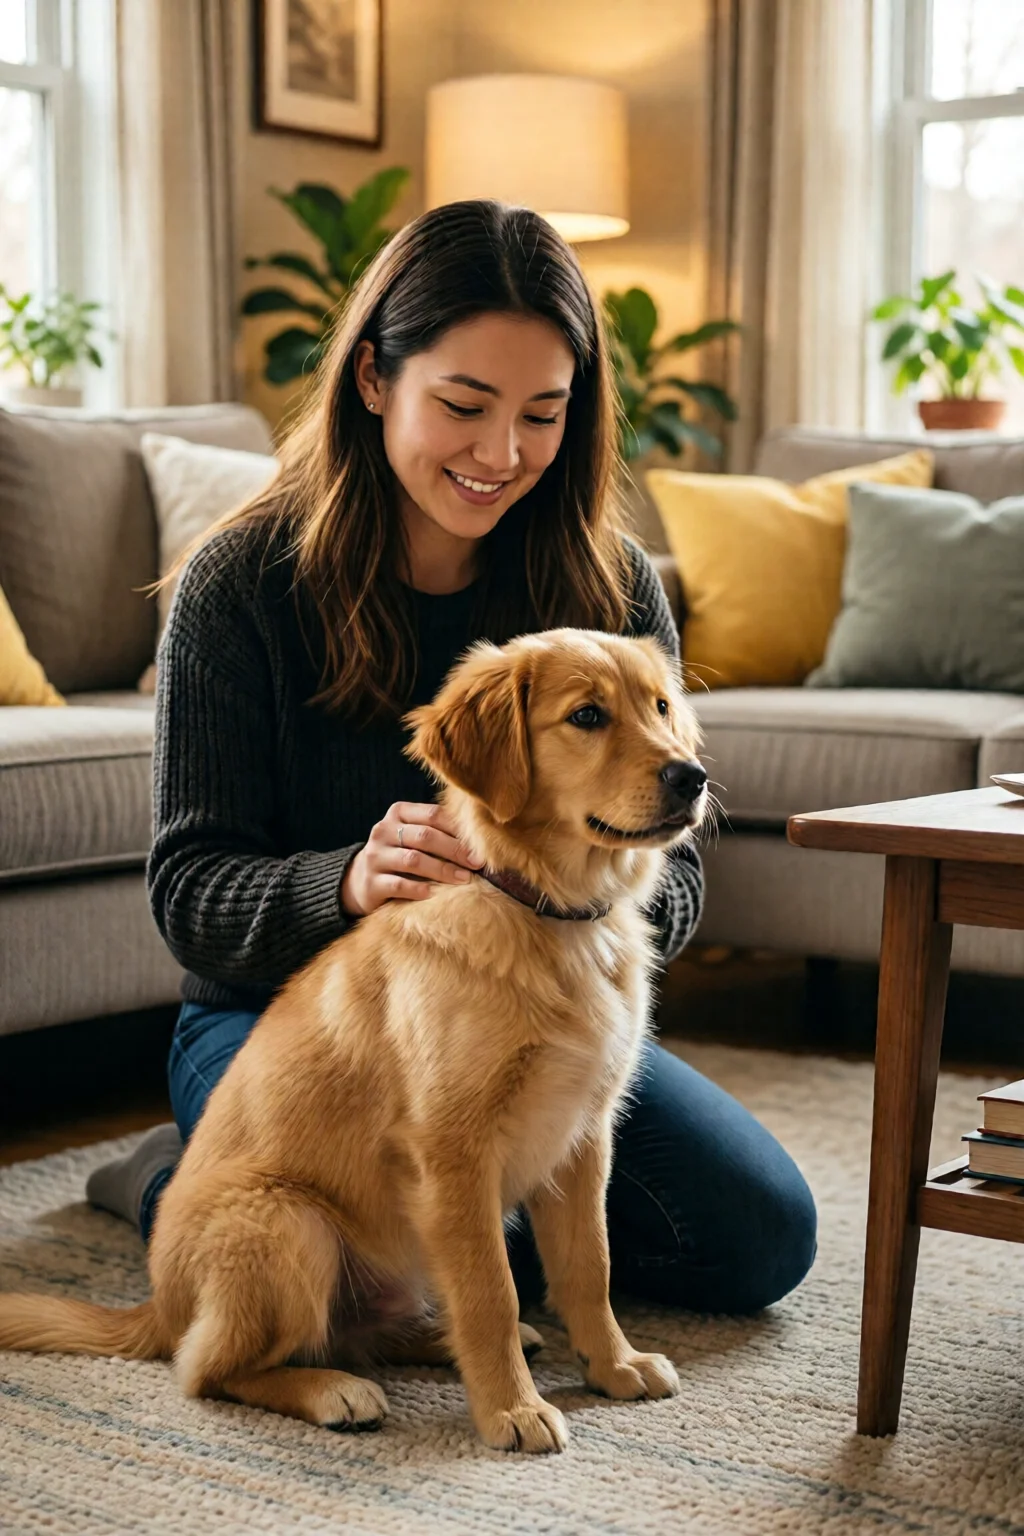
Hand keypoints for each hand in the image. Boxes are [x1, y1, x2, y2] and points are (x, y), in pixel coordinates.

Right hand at [340, 801, 485, 916]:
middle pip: (425, 836)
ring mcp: (375, 856)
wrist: (360, 880)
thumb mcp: (413, 836)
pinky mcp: (371, 882)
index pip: (433, 814)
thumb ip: (438, 832)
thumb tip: (482, 841)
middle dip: (455, 850)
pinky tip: (434, 894)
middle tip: (478, 863)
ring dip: (442, 870)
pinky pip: (399, 885)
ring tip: (464, 879)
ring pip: (413, 860)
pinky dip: (419, 889)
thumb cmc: (400, 854)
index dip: (459, 829)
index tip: (482, 845)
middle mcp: (383, 830)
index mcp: (398, 813)